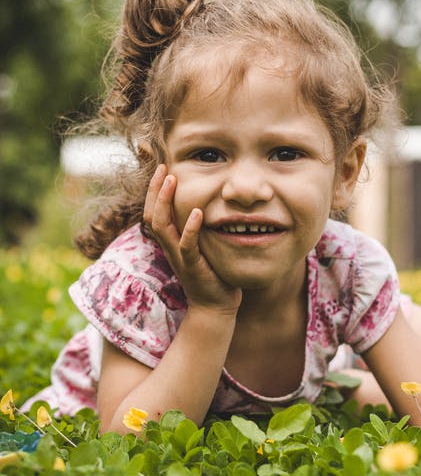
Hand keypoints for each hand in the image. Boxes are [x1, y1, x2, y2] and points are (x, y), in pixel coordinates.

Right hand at [144, 165, 241, 314]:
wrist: (215, 307)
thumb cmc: (211, 275)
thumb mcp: (201, 247)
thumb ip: (197, 229)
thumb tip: (205, 203)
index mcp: (170, 242)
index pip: (153, 212)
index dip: (154, 191)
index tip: (162, 168)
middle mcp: (170, 248)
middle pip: (151, 215)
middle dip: (154, 190)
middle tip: (162, 167)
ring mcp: (179, 257)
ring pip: (162, 227)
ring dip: (165, 202)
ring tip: (171, 180)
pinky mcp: (193, 267)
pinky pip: (187, 245)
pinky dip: (190, 228)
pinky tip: (196, 212)